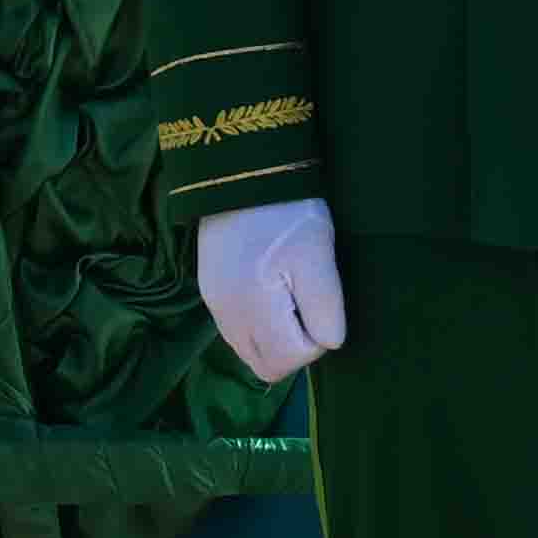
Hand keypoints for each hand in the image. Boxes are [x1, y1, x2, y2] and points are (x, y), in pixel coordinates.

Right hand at [194, 201, 349, 384]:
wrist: (242, 172)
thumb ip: (325, 307)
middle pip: (265, 365)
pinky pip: (236, 332)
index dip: (315, 342)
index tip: (320, 306)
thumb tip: (328, 343)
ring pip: (249, 351)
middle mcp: (226, 315)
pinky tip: (269, 292)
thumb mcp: (318, 255)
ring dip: (275, 339)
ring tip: (288, 297)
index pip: (288, 361)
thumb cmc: (287, 213)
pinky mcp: (209, 292)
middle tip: (306, 308)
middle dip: (293, 348)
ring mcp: (213, 305)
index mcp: (253, 307)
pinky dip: (257, 326)